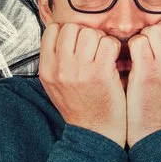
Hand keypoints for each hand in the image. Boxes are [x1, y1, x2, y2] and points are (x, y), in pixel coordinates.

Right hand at [39, 22, 126, 146]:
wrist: (95, 134)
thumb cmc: (78, 108)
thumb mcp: (54, 86)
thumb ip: (54, 61)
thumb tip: (59, 35)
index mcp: (47, 69)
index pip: (52, 31)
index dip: (67, 32)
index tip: (76, 42)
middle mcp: (61, 68)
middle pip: (72, 28)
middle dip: (84, 33)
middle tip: (91, 47)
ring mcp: (80, 70)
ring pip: (90, 33)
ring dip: (100, 40)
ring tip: (102, 54)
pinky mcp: (101, 73)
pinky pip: (108, 43)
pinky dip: (113, 47)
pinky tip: (112, 58)